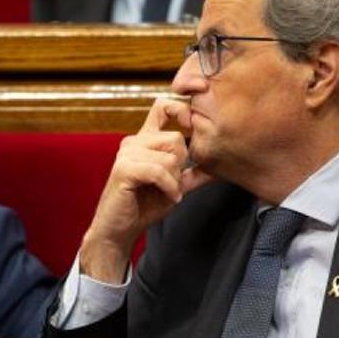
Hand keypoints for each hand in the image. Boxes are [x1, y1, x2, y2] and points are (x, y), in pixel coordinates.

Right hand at [78, 97, 212, 281]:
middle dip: (182, 166)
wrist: (120, 230)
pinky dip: (169, 187)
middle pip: (176, 138)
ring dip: (175, 181)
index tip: (191, 127)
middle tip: (172, 185)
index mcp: (144, 140)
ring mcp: (127, 153)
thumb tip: (218, 167)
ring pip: (169, 157)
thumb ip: (192, 173)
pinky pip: (158, 171)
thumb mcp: (175, 186)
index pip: (162, 107)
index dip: (180, 110)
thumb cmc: (144, 207)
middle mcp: (134, 142)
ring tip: (168, 193)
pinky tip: (169, 198)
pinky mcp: (124, 169)